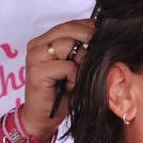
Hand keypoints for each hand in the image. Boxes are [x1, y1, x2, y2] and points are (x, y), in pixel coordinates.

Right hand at [21, 18, 94, 139]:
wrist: (43, 118)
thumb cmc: (61, 94)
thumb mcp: (75, 68)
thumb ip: (82, 52)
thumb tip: (106, 39)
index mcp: (45, 41)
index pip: (70, 24)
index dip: (89, 26)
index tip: (107, 32)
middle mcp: (37, 45)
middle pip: (68, 28)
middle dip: (89, 36)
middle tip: (104, 46)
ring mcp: (35, 56)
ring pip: (68, 44)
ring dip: (82, 60)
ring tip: (80, 75)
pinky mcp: (36, 70)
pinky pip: (67, 66)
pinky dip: (75, 76)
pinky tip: (71, 86)